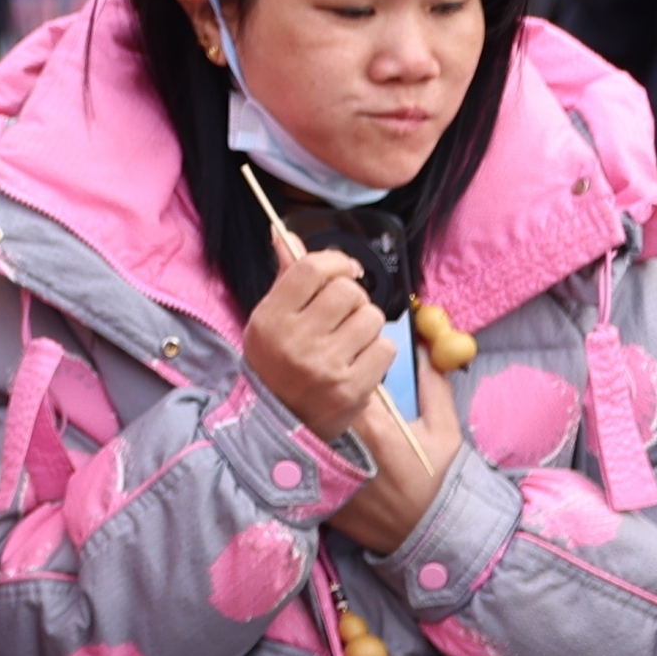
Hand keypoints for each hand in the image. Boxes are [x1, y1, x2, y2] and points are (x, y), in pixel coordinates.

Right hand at [236, 238, 395, 450]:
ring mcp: (325, 366)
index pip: (312, 268)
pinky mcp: (352, 388)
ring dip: (367, 326)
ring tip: (350, 342)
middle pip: (348, 291)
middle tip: (345, 314)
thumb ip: (286, 277)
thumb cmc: (278, 363)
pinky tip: (360, 362)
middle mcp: (296, 340)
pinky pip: (386, 348)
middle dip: (354, 298)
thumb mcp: (270, 320)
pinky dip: (378, 352)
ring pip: (372, 318)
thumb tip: (283, 232)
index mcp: (271, 318)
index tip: (345, 271)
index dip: (336, 262)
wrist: (280, 423)